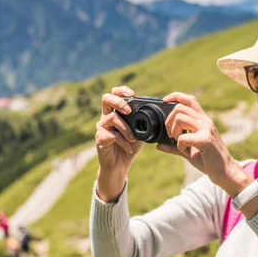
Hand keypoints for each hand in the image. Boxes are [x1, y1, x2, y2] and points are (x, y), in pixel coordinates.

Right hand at [95, 86, 144, 201]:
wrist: (120, 165)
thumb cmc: (130, 146)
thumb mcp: (140, 131)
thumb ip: (144, 121)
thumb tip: (157, 113)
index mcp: (116, 112)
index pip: (114, 93)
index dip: (122, 90)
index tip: (132, 94)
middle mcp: (106, 116)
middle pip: (106, 98)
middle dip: (120, 102)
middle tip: (129, 111)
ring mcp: (102, 127)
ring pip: (111, 118)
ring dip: (126, 128)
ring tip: (133, 138)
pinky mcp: (100, 138)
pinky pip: (111, 135)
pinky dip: (122, 141)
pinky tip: (128, 148)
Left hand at [157, 92, 238, 185]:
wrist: (225, 172)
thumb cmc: (209, 161)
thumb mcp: (189, 151)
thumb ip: (174, 147)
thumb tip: (158, 145)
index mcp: (202, 121)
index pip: (190, 99)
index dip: (175, 96)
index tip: (164, 101)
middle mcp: (205, 121)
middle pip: (180, 108)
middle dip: (169, 121)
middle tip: (172, 136)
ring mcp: (206, 129)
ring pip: (180, 118)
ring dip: (174, 133)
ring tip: (180, 144)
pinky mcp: (206, 139)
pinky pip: (183, 137)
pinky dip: (180, 146)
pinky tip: (187, 153)